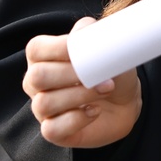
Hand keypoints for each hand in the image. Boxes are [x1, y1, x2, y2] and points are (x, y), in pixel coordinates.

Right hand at [23, 16, 141, 147]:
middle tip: (100, 75)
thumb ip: (91, 35)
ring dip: (79, 95)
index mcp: (43, 56)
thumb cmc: (108, 69)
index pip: (36, 49)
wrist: (124, 100)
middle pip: (37, 77)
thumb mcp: (105, 47)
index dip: (58, 48)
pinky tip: (94, 111)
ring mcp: (42, 108)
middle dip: (71, 74)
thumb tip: (85, 29)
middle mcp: (35, 82)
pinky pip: (52, 129)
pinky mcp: (53, 131)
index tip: (84, 50)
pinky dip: (76, 119)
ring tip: (104, 90)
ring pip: (44, 103)